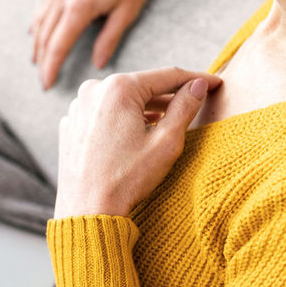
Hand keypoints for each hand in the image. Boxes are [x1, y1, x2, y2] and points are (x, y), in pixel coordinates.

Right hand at [31, 0, 161, 89]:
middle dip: (42, 60)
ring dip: (37, 43)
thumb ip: (109, 39)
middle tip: (43, 81)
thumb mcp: (127, 11)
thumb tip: (97, 64)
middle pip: (45, 36)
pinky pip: (43, 4)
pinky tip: (36, 31)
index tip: (47, 84)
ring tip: (38, 60)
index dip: (51, 67)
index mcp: (80, 7)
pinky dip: (38, 22)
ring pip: (40, 20)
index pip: (58, 45)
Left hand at [54, 68, 221, 217]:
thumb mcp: (166, 142)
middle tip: (194, 101)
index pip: (167, 76)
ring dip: (144, 108)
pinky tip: (134, 135)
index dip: (195, 79)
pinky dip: (121, 119)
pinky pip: (102, 113)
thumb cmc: (126, 179)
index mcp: (118, 88)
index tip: (215, 82)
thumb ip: (185, 107)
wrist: (87, 210)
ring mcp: (78, 106)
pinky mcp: (71, 124)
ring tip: (166, 120)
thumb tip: (199, 85)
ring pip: (121, 100)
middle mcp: (93, 89)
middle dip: (168, 95)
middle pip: (142, 86)